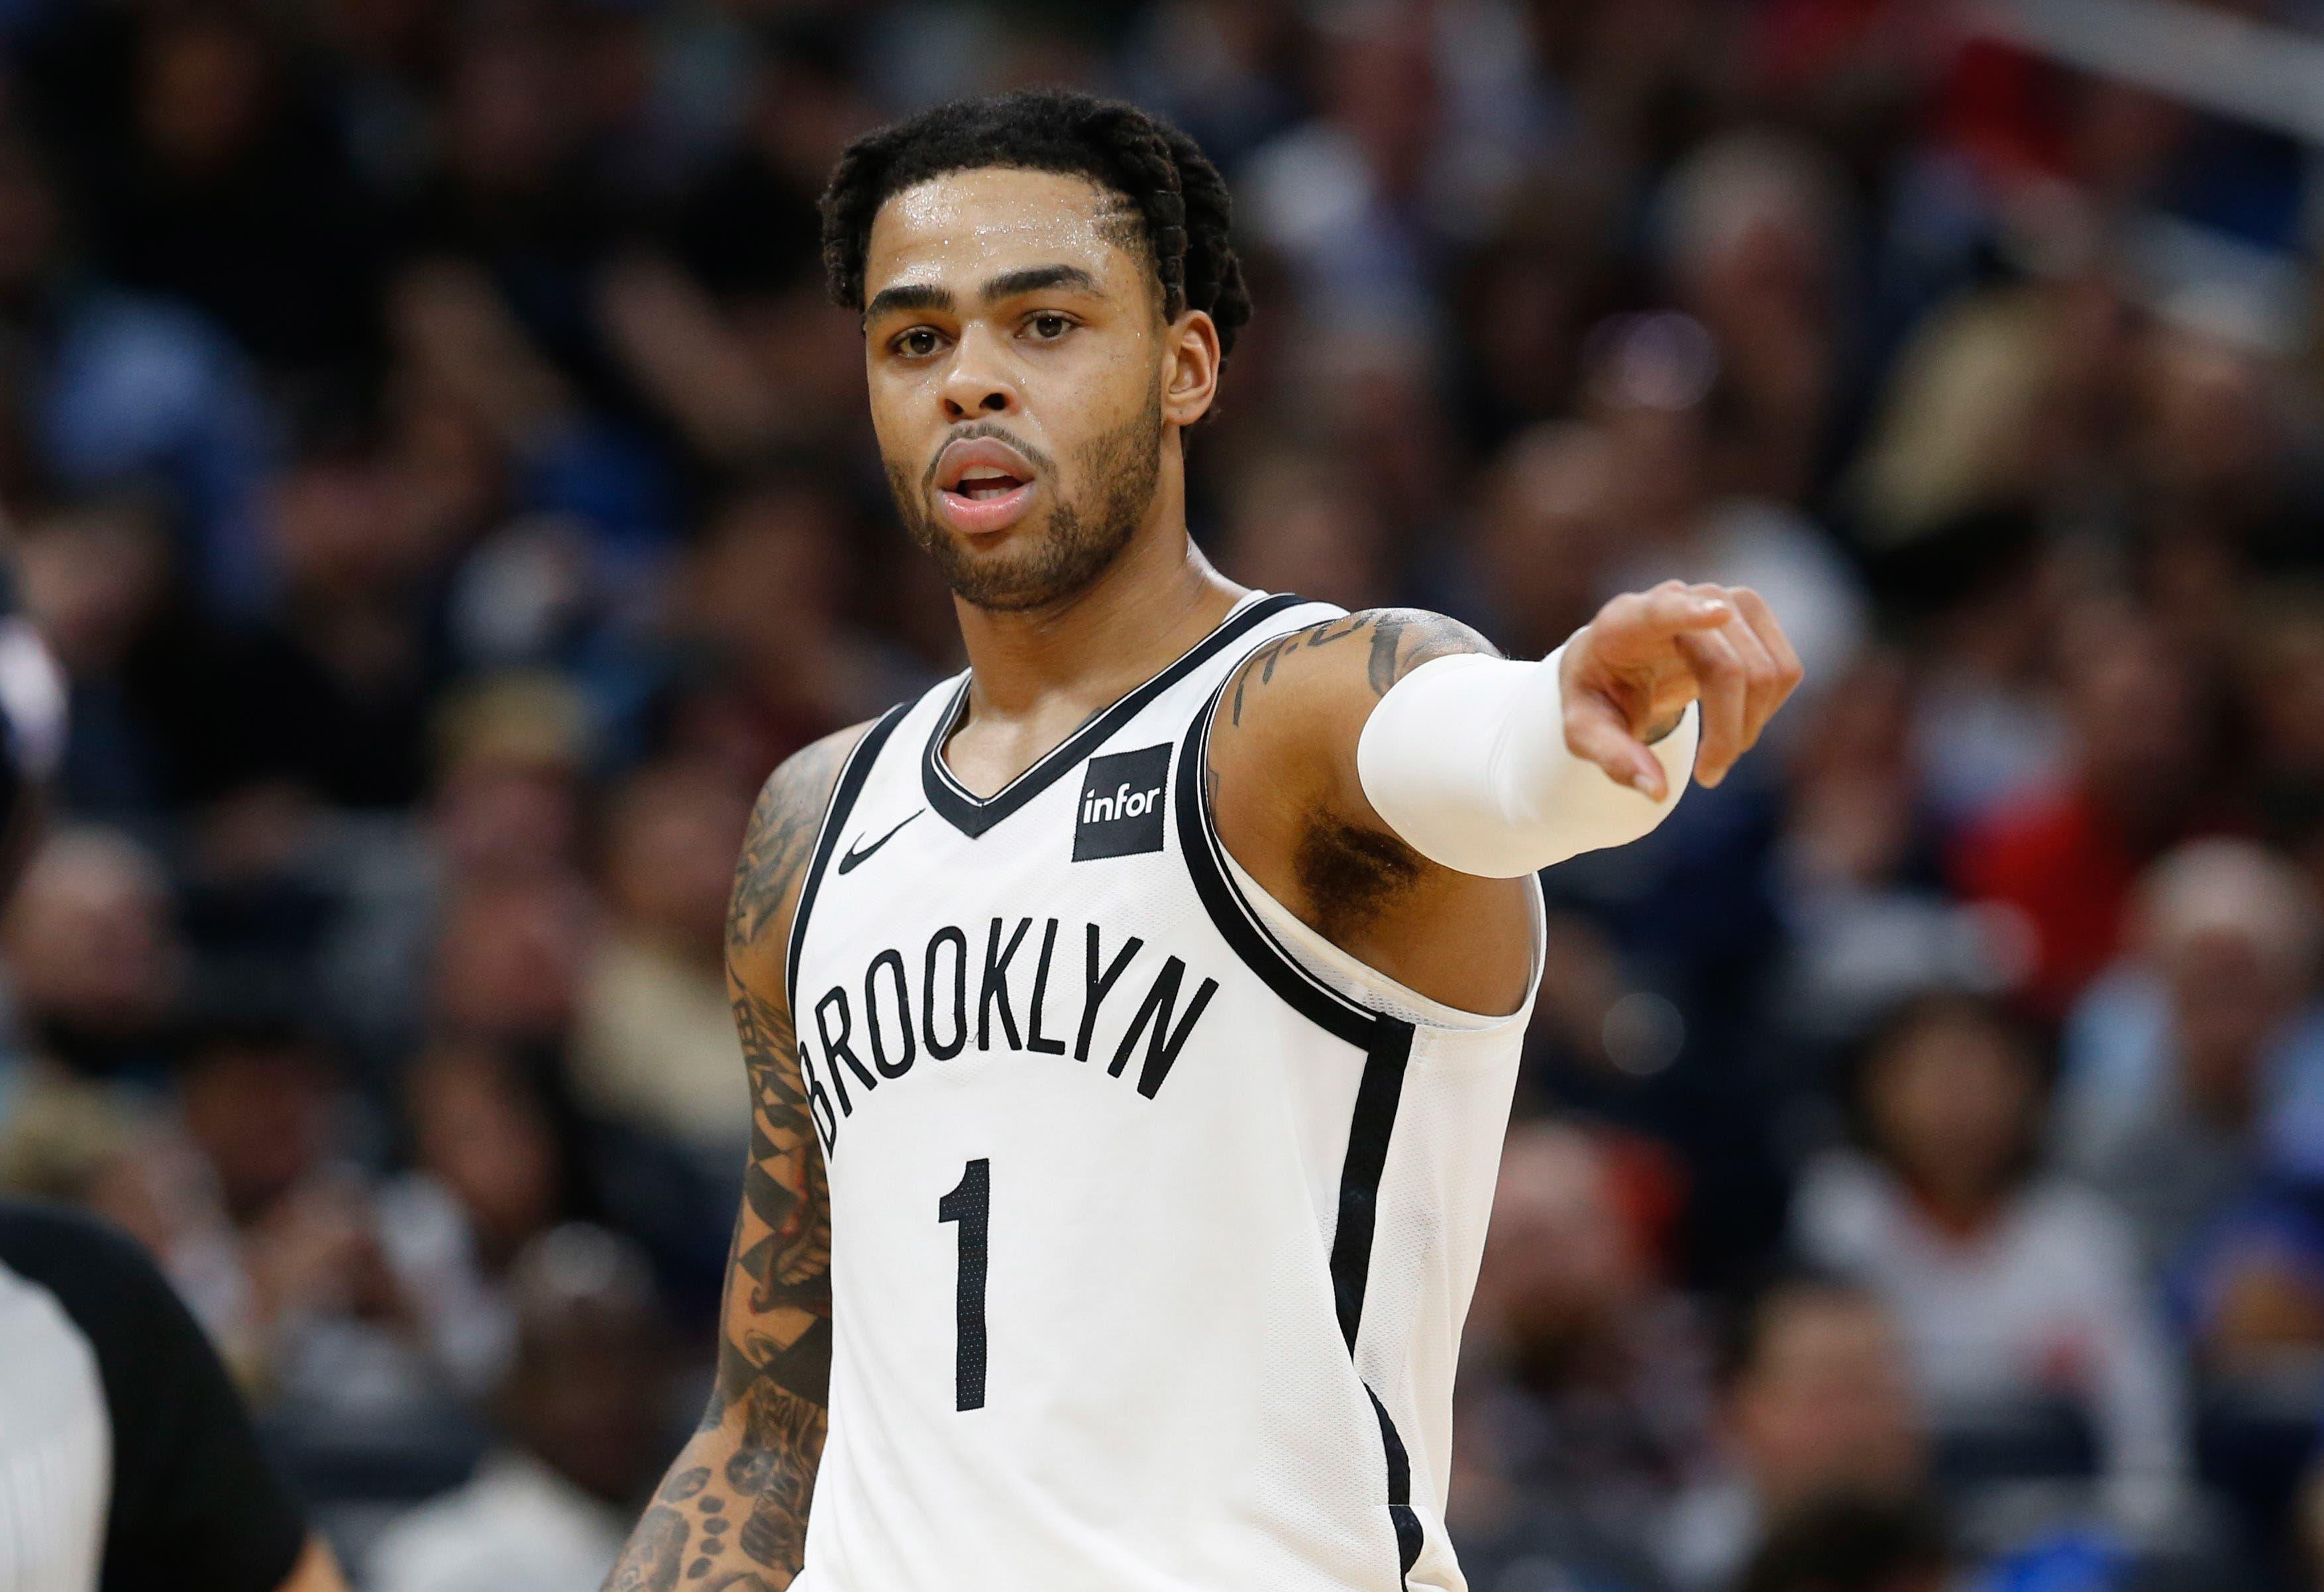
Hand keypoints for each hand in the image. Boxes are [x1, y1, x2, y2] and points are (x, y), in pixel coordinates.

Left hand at [1559, 580, 1802, 799]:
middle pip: (1728, 667)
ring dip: (1752, 723)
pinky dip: (1769, 707)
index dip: (1689, 612)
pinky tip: (1736, 719)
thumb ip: (1614, 758)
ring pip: (1767, 670)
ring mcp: (1721, 599)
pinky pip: (1785, 668)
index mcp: (1624, 623)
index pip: (1659, 612)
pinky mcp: (1751, 613)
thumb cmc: (1600, 696)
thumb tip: (1657, 791)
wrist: (1620, 664)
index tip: (1720, 614)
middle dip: (1727, 732)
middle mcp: (1676, 599)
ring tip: (1719, 751)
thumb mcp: (1585, 732)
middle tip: (1709, 776)